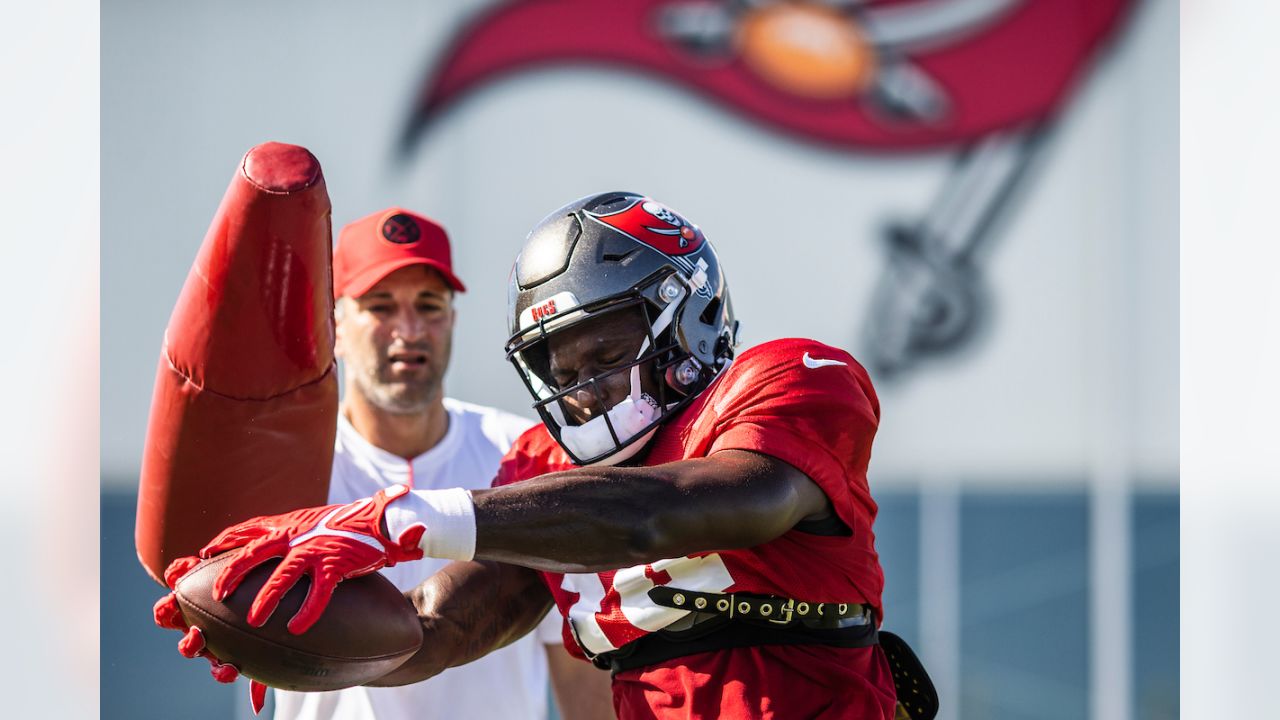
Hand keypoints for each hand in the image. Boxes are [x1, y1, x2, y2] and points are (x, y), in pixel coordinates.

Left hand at [153, 556, 269, 714]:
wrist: (271, 559)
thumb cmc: (274, 598)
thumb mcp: (274, 633)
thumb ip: (263, 672)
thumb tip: (258, 710)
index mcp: (227, 648)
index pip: (221, 668)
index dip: (223, 671)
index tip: (234, 667)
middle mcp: (207, 630)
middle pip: (192, 646)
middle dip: (192, 645)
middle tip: (199, 636)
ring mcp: (195, 605)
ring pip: (173, 616)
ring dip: (169, 612)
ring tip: (173, 604)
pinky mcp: (191, 576)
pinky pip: (177, 578)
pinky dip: (178, 574)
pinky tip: (184, 568)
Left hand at [200, 484, 424, 633]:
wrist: (382, 518)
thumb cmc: (350, 523)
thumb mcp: (315, 522)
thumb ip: (296, 532)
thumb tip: (280, 543)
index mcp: (290, 523)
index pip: (249, 528)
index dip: (225, 540)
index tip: (205, 551)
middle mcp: (297, 534)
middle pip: (254, 552)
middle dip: (231, 572)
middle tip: (217, 593)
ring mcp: (314, 549)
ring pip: (282, 576)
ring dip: (265, 598)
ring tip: (253, 620)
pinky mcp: (335, 564)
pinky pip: (318, 593)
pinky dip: (307, 611)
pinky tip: (298, 627)